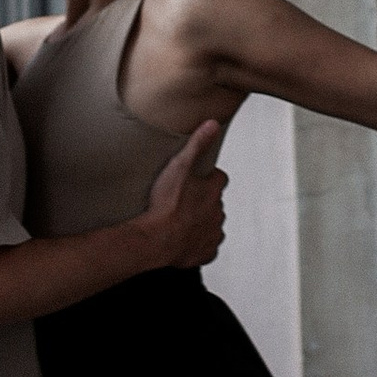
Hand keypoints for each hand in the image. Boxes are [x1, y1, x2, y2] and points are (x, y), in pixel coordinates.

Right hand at [136, 119, 227, 269]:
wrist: (157, 240)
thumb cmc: (166, 205)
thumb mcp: (179, 166)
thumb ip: (197, 144)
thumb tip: (213, 124)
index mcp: (213, 191)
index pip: (220, 178)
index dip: (209, 177)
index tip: (197, 178)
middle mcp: (218, 212)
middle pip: (215, 202)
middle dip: (203, 201)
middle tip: (183, 200)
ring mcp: (213, 233)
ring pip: (212, 224)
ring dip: (201, 222)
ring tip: (180, 220)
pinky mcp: (206, 252)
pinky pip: (207, 246)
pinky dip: (198, 243)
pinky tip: (183, 239)